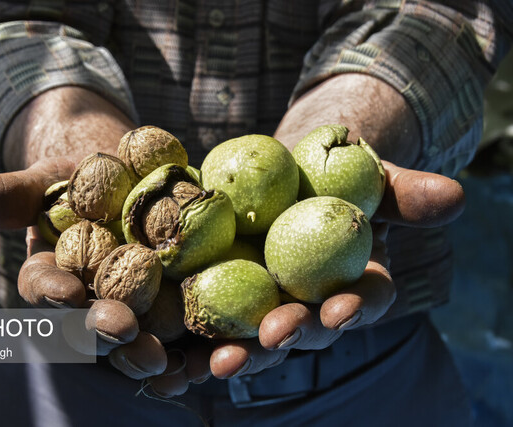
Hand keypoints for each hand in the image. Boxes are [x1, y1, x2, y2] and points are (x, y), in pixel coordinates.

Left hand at [144, 160, 464, 396]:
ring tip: (218, 363)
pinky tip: (172, 358)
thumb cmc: (329, 174)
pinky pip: (205, 325)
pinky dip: (190, 344)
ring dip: (238, 353)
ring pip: (252, 337)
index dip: (354, 308)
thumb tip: (455, 197)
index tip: (342, 308)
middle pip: (302, 329)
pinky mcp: (217, 298)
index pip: (360, 301)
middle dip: (290, 336)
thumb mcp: (367, 176)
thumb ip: (403, 193)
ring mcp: (261, 305)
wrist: (276, 169)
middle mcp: (307, 304)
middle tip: (274, 336)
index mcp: (348, 282)